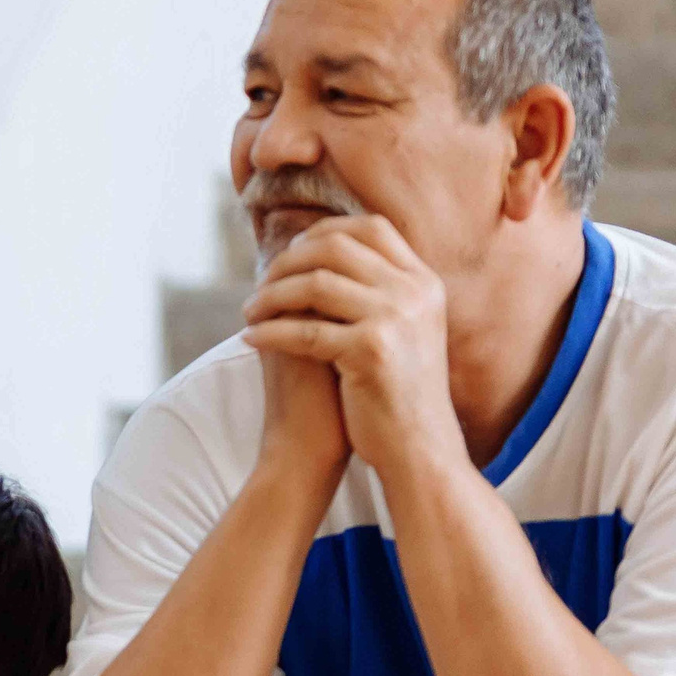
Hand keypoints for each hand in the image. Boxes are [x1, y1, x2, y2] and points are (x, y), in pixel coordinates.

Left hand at [243, 215, 459, 486]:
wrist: (420, 448)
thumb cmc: (397, 390)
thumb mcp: (401, 327)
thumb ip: (373, 289)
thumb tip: (314, 250)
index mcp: (424, 282)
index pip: (371, 227)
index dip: (324, 231)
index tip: (291, 251)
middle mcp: (415, 293)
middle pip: (337, 248)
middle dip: (289, 261)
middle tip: (261, 283)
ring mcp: (397, 319)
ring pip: (315, 284)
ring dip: (272, 296)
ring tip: (250, 312)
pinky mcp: (372, 351)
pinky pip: (304, 329)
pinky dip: (270, 332)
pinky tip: (250, 339)